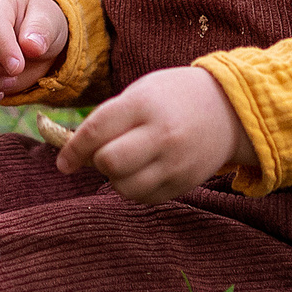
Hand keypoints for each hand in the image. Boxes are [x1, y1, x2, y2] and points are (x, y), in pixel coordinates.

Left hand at [55, 67, 254, 203]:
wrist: (229, 110)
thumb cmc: (173, 97)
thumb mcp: (141, 93)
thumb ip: (110, 119)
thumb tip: (74, 152)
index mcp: (143, 105)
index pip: (96, 131)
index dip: (73, 150)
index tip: (63, 163)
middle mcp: (161, 135)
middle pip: (109, 163)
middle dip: (97, 162)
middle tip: (103, 154)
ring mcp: (175, 162)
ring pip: (125, 188)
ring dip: (116, 179)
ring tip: (126, 163)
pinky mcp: (184, 183)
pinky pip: (145, 198)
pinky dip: (135, 190)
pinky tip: (144, 171)